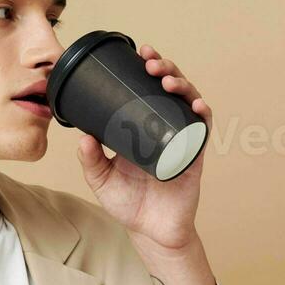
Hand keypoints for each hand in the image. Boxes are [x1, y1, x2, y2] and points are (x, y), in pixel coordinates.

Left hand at [74, 43, 211, 253]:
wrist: (150, 231)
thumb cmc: (127, 204)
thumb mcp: (101, 179)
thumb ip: (90, 159)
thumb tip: (81, 136)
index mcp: (142, 126)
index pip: (147, 88)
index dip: (147, 68)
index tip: (140, 53)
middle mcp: (164, 127)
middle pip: (170, 88)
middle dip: (164, 68)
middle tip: (151, 63)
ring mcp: (181, 138)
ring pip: (188, 101)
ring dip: (182, 85)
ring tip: (166, 79)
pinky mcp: (194, 154)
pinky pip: (202, 129)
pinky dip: (202, 114)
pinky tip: (196, 104)